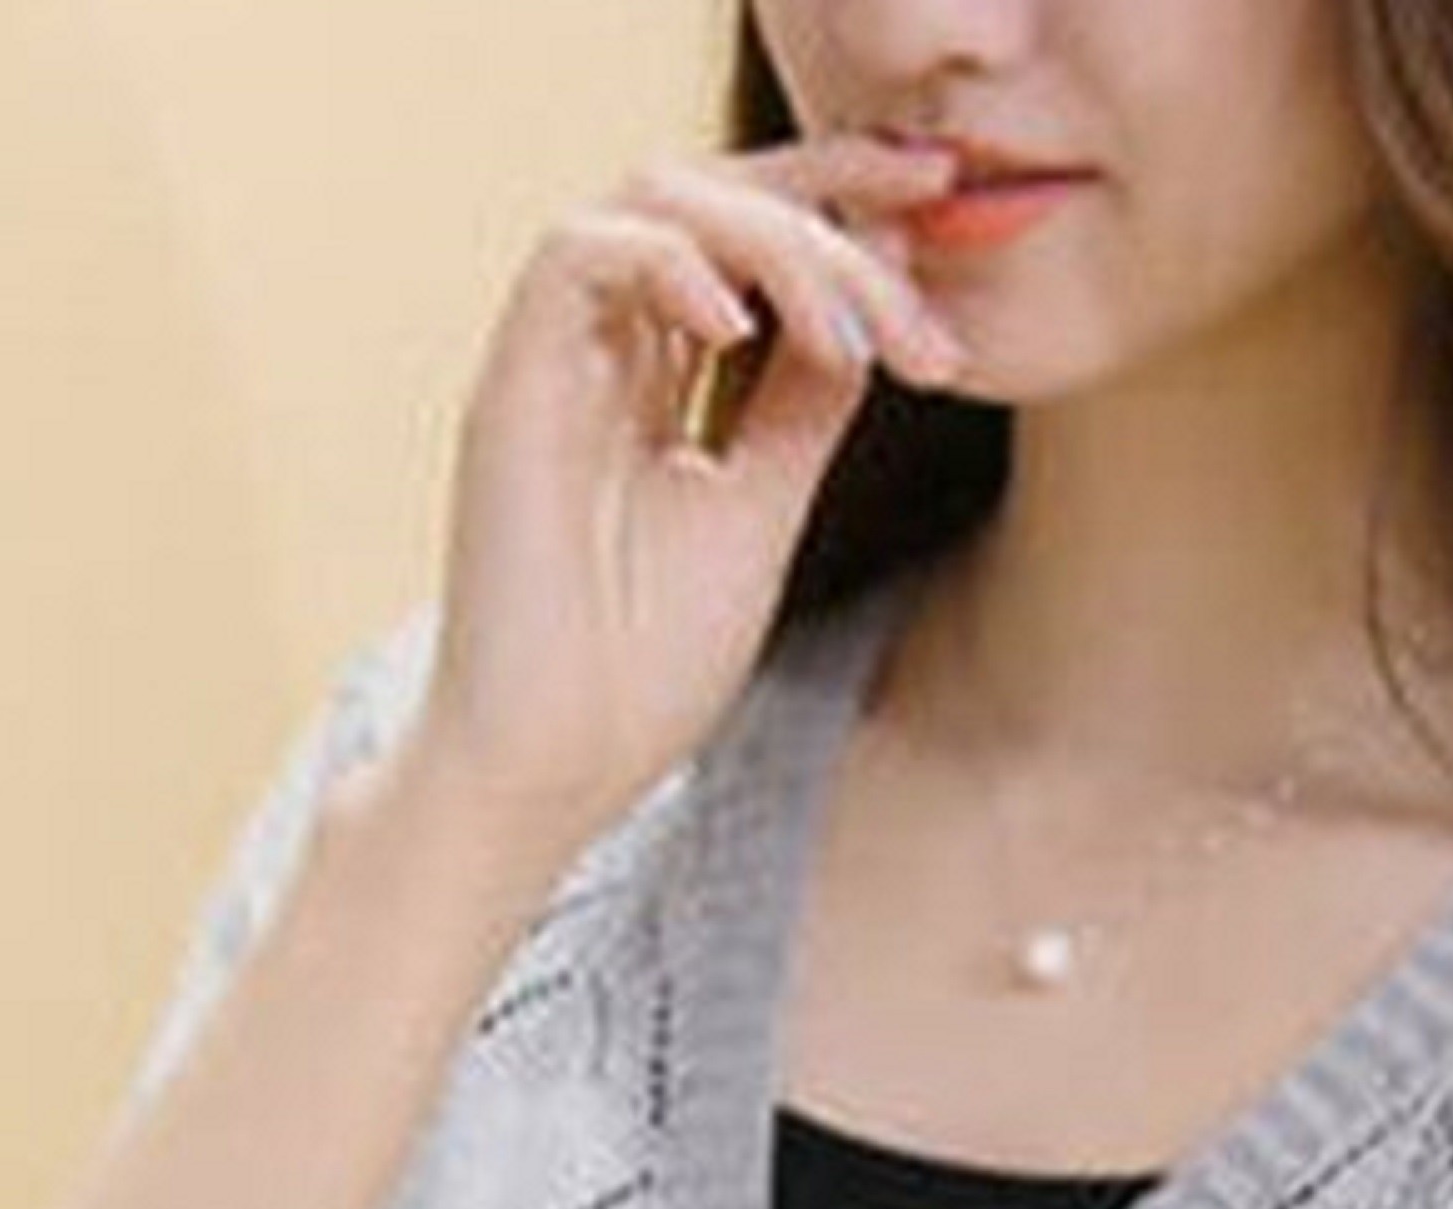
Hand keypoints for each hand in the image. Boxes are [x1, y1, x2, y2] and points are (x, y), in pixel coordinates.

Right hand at [408, 131, 975, 846]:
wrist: (554, 771)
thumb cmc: (642, 671)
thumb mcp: (764, 511)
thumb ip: (805, 403)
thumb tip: (873, 306)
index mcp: (653, 377)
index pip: (746, 244)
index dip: (845, 220)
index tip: (943, 252)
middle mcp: (598, 350)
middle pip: (709, 194)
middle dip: (828, 199)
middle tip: (926, 246)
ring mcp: (551, 363)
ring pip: (653, 200)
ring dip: (771, 239)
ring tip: (850, 329)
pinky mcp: (509, 388)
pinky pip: (577, 255)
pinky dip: (669, 262)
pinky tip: (741, 328)